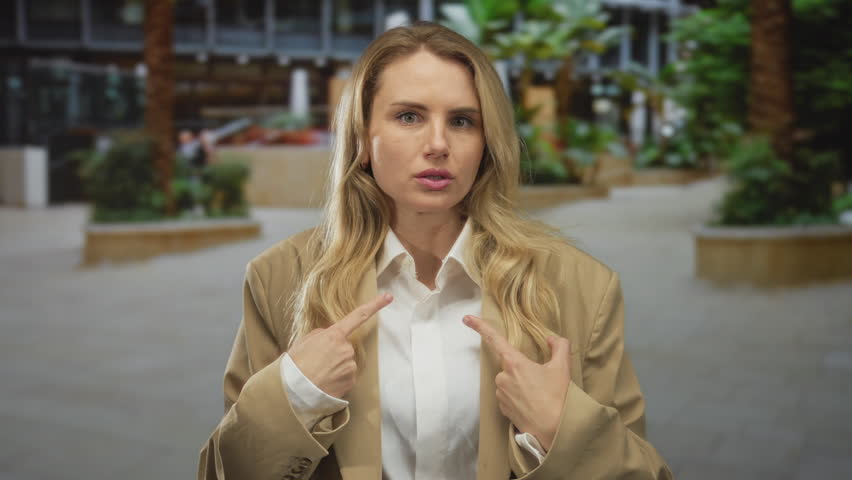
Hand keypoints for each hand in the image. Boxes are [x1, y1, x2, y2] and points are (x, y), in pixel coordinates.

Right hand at [288, 293, 392, 398]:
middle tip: (317, 360)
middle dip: (334, 351)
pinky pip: (346, 375)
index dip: (375, 305)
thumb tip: (330, 334)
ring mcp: (350, 366)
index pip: (358, 316)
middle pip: (345, 346)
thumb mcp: (304, 341)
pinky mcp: (351, 381)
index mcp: (334, 335)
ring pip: (346, 362)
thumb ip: (321, 333)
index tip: (388, 297)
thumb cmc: (296, 365)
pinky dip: (337, 377)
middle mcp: (346, 349)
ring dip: (335, 366)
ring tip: (319, 372)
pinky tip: (325, 381)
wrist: (294, 391)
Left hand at [463, 315, 571, 451]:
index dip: (480, 326)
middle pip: (510, 366)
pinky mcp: (502, 410)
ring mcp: (501, 395)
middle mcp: (503, 378)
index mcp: (514, 363)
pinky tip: (532, 405)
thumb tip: (552, 339)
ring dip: (521, 385)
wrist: (555, 430)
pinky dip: (519, 398)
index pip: (494, 339)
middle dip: (523, 370)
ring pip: (509, 382)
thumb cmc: (557, 398)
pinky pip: (508, 397)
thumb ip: (559, 346)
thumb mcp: (563, 367)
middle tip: (541, 381)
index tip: (466, 318)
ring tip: (539, 395)